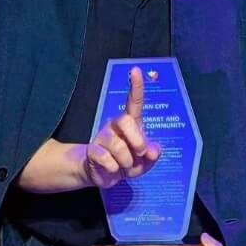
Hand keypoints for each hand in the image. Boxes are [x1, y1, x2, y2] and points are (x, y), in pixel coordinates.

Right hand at [83, 67, 160, 188]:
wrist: (103, 175)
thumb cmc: (127, 162)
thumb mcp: (144, 162)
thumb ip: (152, 156)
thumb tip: (153, 150)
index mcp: (131, 123)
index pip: (134, 101)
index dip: (136, 86)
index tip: (136, 70)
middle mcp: (115, 125)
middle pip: (125, 120)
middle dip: (137, 140)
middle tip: (139, 154)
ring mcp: (102, 136)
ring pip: (117, 145)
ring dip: (126, 162)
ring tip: (125, 166)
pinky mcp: (93, 150)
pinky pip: (105, 158)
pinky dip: (113, 168)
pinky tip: (112, 169)